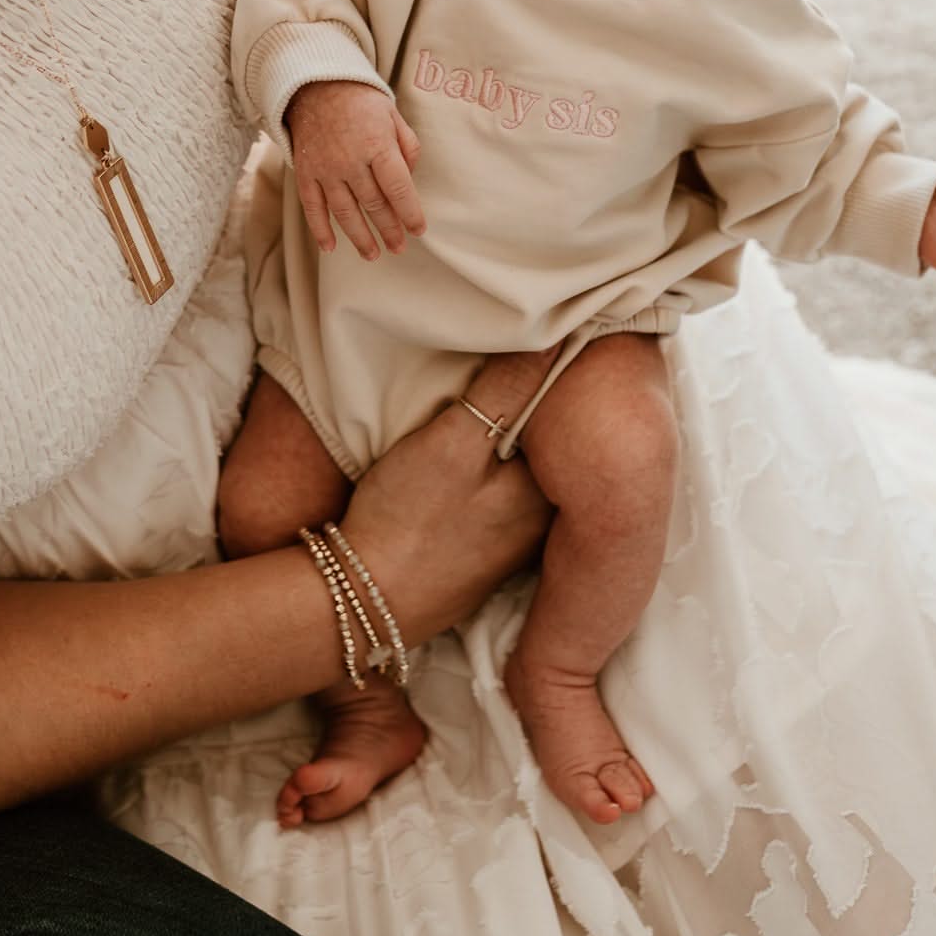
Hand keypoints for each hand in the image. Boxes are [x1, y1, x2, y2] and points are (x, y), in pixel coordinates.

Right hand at [286, 80, 425, 259]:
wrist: (315, 85)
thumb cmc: (360, 100)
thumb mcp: (393, 114)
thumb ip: (407, 146)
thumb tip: (410, 177)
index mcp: (378, 145)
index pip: (398, 189)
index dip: (410, 213)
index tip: (419, 230)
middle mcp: (351, 161)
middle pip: (374, 205)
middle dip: (389, 229)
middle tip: (399, 247)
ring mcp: (325, 169)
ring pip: (345, 212)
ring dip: (359, 237)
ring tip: (372, 254)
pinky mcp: (306, 172)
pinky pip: (312, 207)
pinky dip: (320, 229)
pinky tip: (330, 247)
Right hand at [342, 347, 557, 644]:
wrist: (363, 601)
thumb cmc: (408, 518)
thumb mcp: (454, 441)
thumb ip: (507, 388)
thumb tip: (560, 335)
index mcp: (552, 494)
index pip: (572, 421)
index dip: (555, 376)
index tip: (538, 342)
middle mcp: (546, 524)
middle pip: (552, 448)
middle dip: (536, 409)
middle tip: (511, 366)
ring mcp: (517, 543)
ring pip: (527, 472)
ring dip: (513, 440)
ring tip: (487, 403)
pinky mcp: (486, 553)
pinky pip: (505, 497)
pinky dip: (495, 471)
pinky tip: (472, 458)